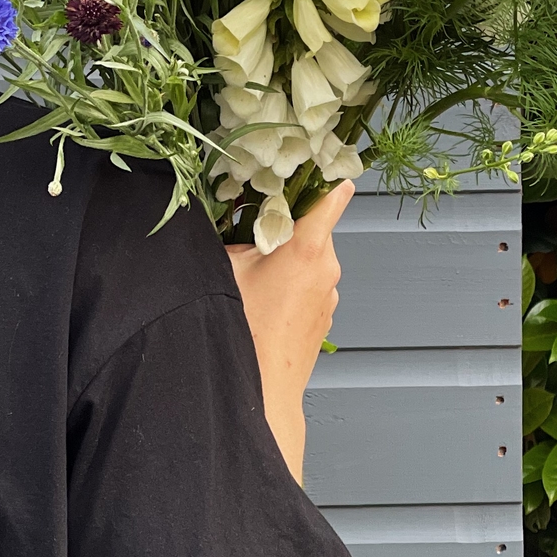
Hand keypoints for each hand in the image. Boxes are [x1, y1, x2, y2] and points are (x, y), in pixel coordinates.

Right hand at [227, 181, 354, 482]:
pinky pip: (310, 285)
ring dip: (287, 259)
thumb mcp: (225, 271)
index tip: (324, 162)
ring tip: (254, 278)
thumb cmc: (245, 331)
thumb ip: (233, 239)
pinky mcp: (325, 316)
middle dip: (286, 227)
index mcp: (308, 247)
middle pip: (312, 229)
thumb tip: (231, 224)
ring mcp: (329, 294)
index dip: (326, 178)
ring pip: (310, 259)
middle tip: (253, 234)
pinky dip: (291, 284)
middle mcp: (327, 267)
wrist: (264, 394)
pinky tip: (264, 303)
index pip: (331, 198)